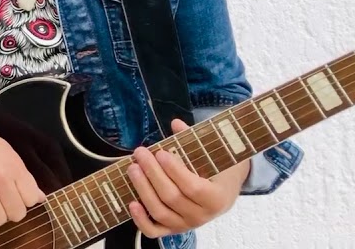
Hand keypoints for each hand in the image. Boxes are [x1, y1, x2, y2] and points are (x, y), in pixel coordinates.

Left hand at [127, 119, 248, 238]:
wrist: (223, 193)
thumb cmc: (217, 171)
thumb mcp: (213, 155)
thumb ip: (193, 140)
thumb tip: (175, 124)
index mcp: (216, 198)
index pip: (193, 187)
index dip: (175, 171)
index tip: (160, 153)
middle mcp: (201, 216)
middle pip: (172, 197)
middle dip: (153, 173)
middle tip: (140, 153)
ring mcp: (185, 225)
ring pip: (159, 212)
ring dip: (143, 189)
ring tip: (132, 168)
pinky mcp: (171, 230)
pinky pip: (153, 231)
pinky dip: (140, 220)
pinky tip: (131, 202)